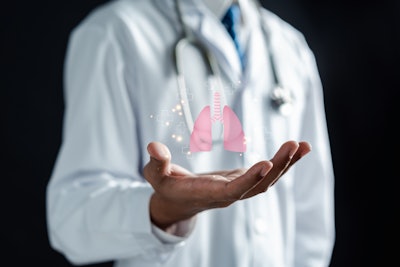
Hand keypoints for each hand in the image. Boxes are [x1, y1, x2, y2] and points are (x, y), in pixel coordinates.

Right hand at [143, 141, 310, 229]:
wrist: (178, 201)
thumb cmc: (166, 187)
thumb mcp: (155, 175)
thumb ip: (156, 162)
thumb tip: (153, 146)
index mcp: (207, 193)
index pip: (232, 191)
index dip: (249, 180)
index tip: (265, 163)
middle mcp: (228, 194)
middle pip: (258, 186)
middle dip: (277, 167)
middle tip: (293, 145)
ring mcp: (238, 188)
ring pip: (267, 181)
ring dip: (286, 164)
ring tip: (303, 145)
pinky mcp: (243, 181)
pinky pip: (267, 174)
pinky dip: (283, 163)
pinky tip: (297, 149)